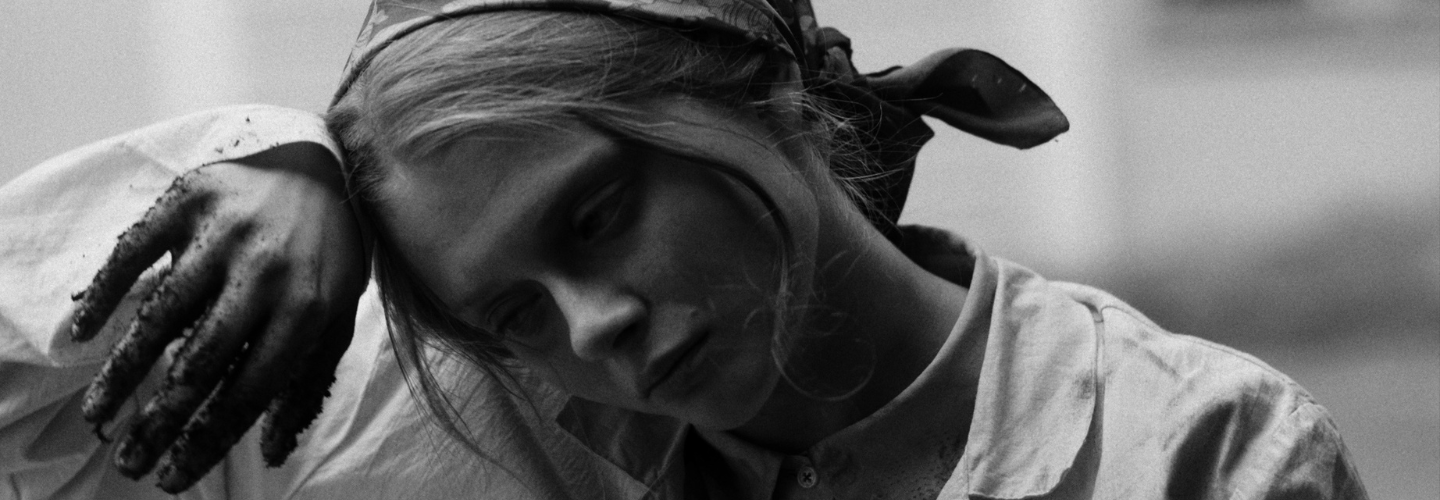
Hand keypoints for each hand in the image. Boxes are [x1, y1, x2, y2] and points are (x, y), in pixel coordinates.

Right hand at [68, 142, 368, 492]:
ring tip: (100, 412)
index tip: (173, 476)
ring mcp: (223, 232)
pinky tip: (84, 335)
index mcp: (307, 307)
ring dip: (123, 372)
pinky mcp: (189, 198)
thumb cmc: (328, 255)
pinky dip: (104, 295)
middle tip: (129, 459)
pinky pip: (133, 252)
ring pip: (159, 314)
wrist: (325, 164)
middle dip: (159, 421)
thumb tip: (274, 449)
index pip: (248, 389)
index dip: (207, 439)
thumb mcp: (337, 317)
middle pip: (198, 362)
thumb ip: (306, 381)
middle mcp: (265, 271)